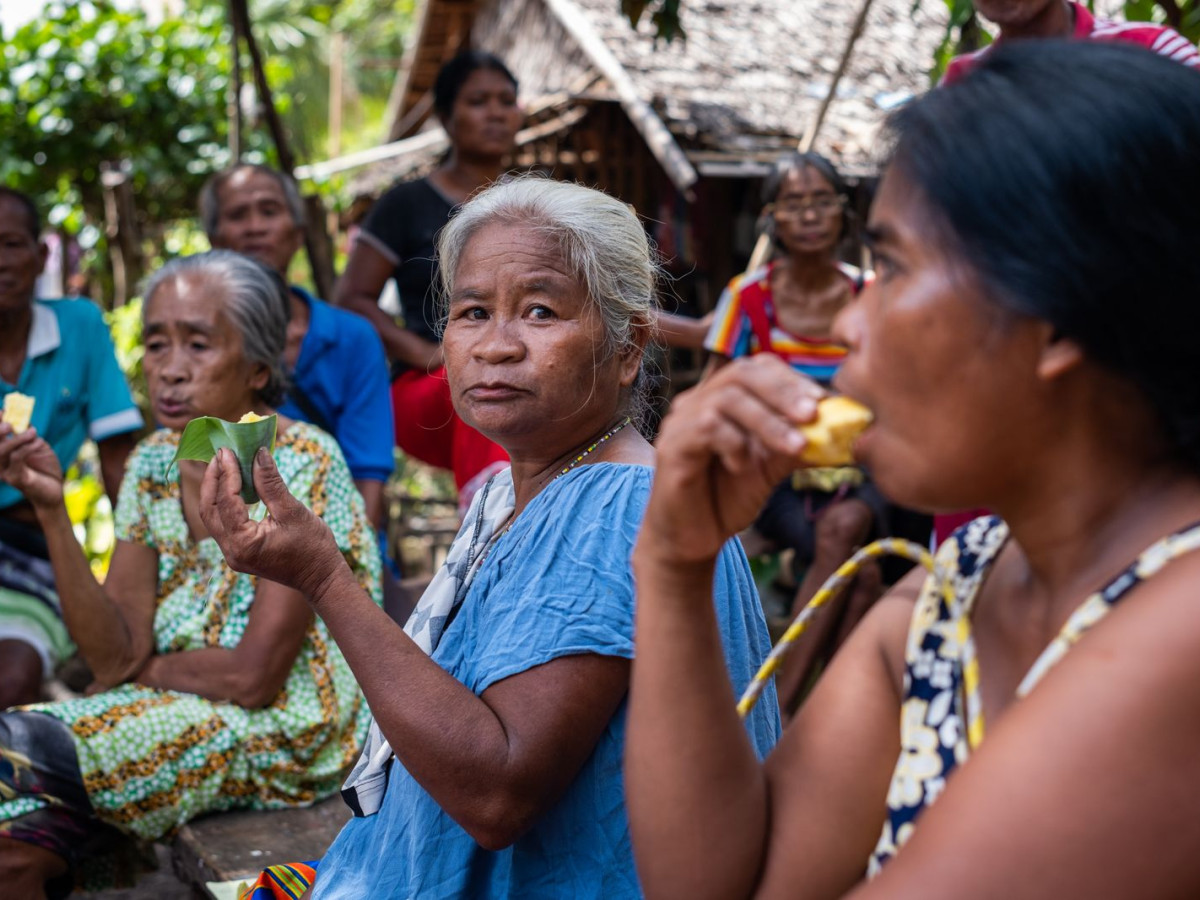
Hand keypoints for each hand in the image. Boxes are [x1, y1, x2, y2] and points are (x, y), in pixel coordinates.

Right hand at [0, 425, 64, 508]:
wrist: (54, 490)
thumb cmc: (45, 467)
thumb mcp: (38, 446)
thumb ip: (28, 434)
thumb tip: (23, 419)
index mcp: (3, 452)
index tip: (2, 411)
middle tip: (10, 423)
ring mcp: (5, 471)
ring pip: (1, 452)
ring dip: (15, 440)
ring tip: (32, 432)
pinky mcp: (15, 479)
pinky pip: (17, 460)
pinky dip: (27, 448)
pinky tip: (38, 442)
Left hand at [200, 447, 341, 598]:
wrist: (321, 577)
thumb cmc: (313, 546)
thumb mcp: (292, 511)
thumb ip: (271, 483)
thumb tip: (258, 454)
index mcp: (243, 543)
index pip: (226, 501)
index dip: (227, 473)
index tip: (229, 451)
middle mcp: (231, 552)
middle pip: (209, 510)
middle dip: (212, 480)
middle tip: (221, 455)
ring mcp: (233, 554)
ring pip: (213, 517)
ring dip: (215, 491)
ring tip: (223, 466)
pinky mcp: (239, 552)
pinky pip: (224, 524)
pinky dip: (225, 503)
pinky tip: (234, 486)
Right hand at [641, 355, 824, 564]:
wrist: (692, 540)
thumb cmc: (727, 498)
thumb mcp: (771, 467)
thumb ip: (797, 445)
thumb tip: (841, 432)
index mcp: (721, 399)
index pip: (757, 368)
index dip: (791, 379)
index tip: (822, 401)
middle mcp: (698, 401)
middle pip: (741, 373)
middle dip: (783, 391)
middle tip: (812, 414)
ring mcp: (681, 421)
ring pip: (727, 399)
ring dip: (768, 421)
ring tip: (795, 447)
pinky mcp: (672, 446)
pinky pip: (706, 428)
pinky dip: (735, 444)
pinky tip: (743, 467)